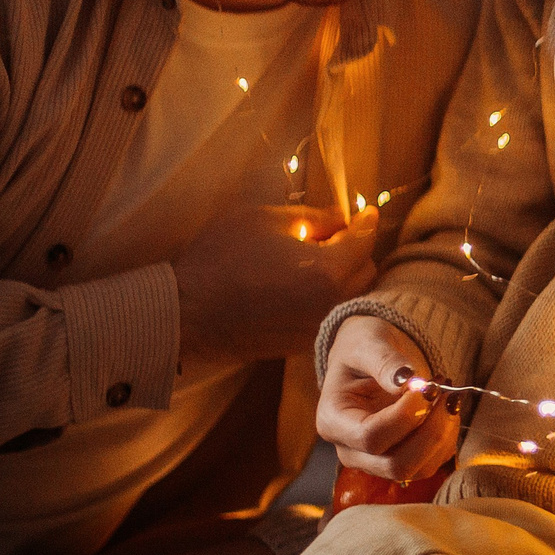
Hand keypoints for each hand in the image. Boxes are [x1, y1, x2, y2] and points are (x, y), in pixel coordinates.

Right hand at [173, 203, 376, 366]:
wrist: (188, 313)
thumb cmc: (222, 259)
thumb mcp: (267, 220)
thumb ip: (314, 217)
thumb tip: (342, 217)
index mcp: (328, 270)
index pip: (365, 240)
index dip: (366, 221)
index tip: (365, 211)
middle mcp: (332, 304)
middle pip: (367, 270)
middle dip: (357, 249)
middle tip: (335, 233)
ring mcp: (318, 327)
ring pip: (352, 295)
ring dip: (346, 275)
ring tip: (319, 258)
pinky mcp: (303, 343)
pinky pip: (331, 313)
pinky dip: (329, 296)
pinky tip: (305, 284)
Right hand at [318, 315, 458, 482]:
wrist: (371, 357)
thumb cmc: (363, 348)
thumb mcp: (368, 343)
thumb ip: (385, 361)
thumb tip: (406, 381)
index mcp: (333, 421)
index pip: (370, 437)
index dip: (406, 416)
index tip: (428, 387)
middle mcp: (351, 450)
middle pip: (395, 465)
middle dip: (430, 432)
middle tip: (446, 393)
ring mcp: (375, 461)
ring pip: (417, 470)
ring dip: (443, 434)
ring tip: (449, 396)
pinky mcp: (401, 460)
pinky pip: (431, 463)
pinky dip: (447, 438)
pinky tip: (445, 408)